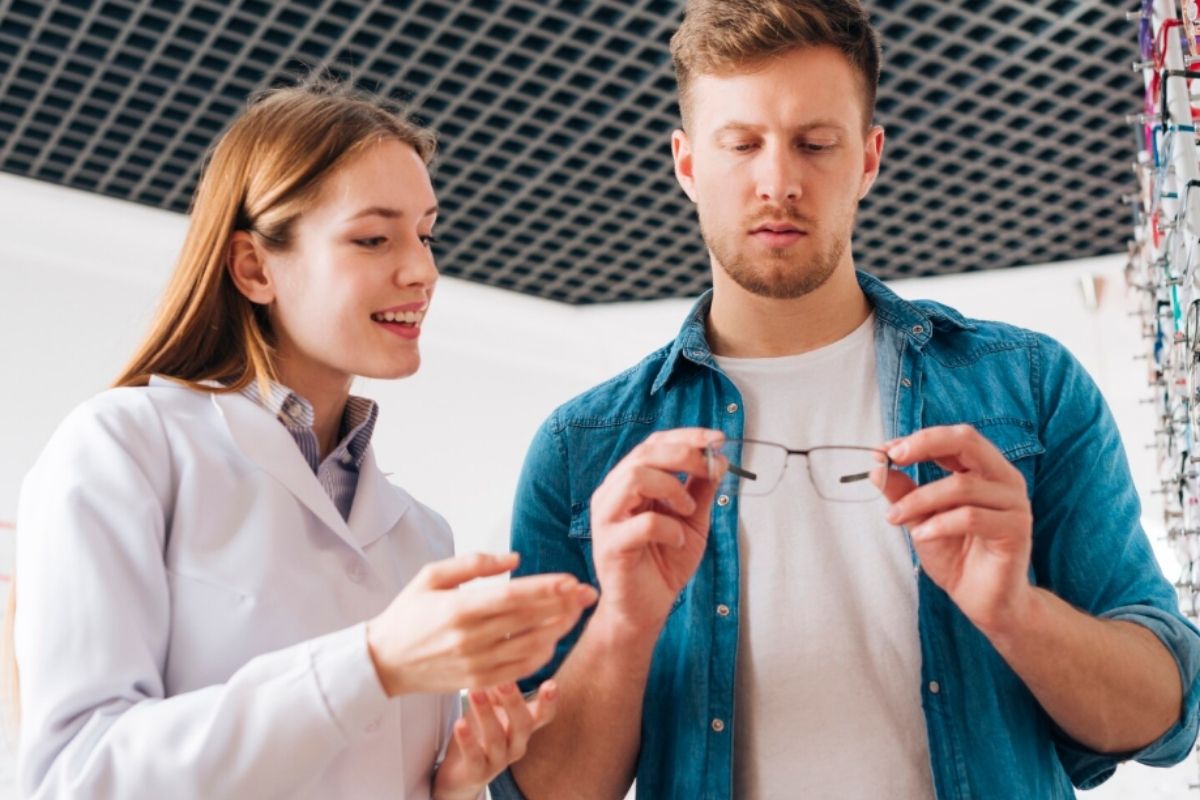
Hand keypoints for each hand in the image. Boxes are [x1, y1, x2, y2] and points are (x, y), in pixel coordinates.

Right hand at [367, 553, 597, 696]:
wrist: (383, 661)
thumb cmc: (408, 613)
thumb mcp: (432, 575)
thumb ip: (474, 563)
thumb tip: (515, 558)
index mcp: (458, 608)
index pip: (513, 596)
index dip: (546, 588)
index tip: (572, 579)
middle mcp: (470, 638)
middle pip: (529, 620)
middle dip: (563, 605)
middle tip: (588, 593)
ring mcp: (475, 664)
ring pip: (529, 647)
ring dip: (559, 629)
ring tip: (577, 612)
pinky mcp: (477, 683)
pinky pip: (519, 671)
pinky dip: (541, 655)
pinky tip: (554, 639)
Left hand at [433, 681, 558, 799]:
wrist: (462, 773)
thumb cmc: (482, 730)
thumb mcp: (493, 705)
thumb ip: (499, 682)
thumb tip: (504, 647)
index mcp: (524, 725)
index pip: (544, 714)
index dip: (550, 702)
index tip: (551, 684)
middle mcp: (517, 743)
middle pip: (523, 724)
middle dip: (514, 701)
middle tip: (503, 681)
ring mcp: (498, 760)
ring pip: (496, 738)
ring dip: (486, 713)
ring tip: (474, 692)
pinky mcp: (477, 772)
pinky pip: (474, 757)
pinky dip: (467, 740)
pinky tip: (460, 723)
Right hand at [589, 428, 725, 638]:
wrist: (645, 609)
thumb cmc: (663, 564)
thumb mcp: (692, 520)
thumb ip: (701, 490)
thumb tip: (718, 459)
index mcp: (629, 483)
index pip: (654, 444)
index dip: (686, 436)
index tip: (717, 439)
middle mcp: (612, 494)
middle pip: (644, 454)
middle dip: (684, 455)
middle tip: (709, 470)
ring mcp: (606, 518)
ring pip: (635, 478)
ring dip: (672, 488)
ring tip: (688, 511)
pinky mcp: (610, 546)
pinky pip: (642, 523)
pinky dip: (670, 528)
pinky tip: (678, 541)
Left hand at [883, 425, 1034, 636]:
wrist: (983, 601)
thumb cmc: (957, 556)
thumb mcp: (921, 519)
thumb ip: (903, 492)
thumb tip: (876, 467)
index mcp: (984, 470)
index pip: (955, 438)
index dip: (919, 439)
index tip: (885, 450)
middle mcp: (1004, 480)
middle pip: (967, 442)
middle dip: (925, 445)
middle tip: (893, 458)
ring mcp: (1014, 504)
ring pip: (962, 485)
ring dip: (920, 499)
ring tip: (895, 517)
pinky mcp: (1016, 530)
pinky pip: (971, 517)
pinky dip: (939, 524)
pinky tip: (921, 536)